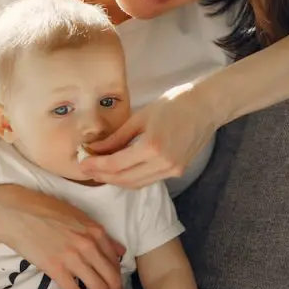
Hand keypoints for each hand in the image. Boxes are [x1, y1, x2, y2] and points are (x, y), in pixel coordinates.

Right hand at [0, 185, 125, 288]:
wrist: (16, 212)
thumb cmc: (43, 210)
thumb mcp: (77, 216)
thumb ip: (99, 234)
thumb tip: (120, 251)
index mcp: (95, 231)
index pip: (115, 261)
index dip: (117, 278)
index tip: (113, 287)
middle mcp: (89, 245)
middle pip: (112, 278)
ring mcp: (73, 257)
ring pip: (98, 288)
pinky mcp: (56, 268)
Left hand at [81, 82, 220, 188]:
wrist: (206, 106)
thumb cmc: (173, 104)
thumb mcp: (139, 117)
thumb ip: (116, 138)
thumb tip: (94, 149)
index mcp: (152, 146)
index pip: (116, 165)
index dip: (96, 166)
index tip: (82, 162)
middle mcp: (162, 163)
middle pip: (124, 179)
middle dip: (102, 176)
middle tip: (87, 168)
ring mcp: (172, 170)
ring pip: (136, 184)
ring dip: (116, 180)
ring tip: (100, 170)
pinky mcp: (177, 171)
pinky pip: (148, 180)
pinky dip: (131, 178)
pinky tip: (120, 170)